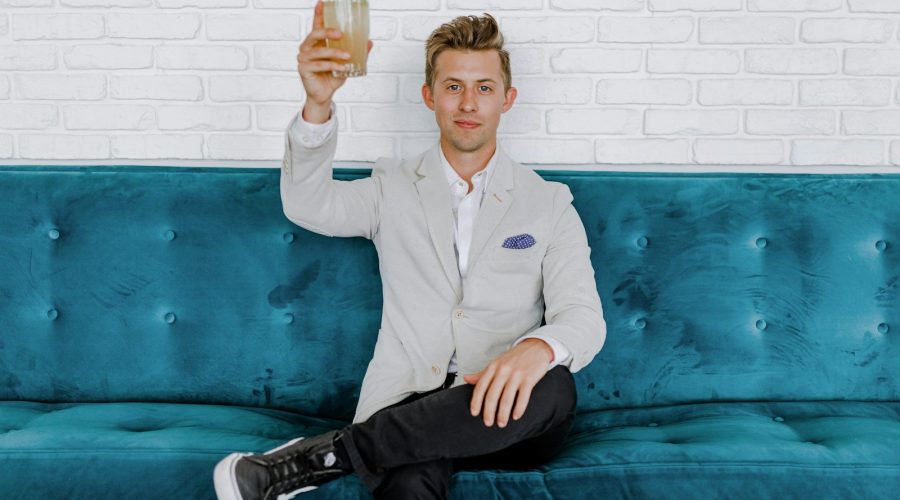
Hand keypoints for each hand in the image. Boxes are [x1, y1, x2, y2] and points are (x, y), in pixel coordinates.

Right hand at [297, 0, 373, 121]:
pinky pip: (320, 65)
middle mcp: (307, 48)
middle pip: (314, 34)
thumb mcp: (347, 63)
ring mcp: (303, 58)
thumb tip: (369, 42)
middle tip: (341, 34)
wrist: (324, 95)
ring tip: (348, 56)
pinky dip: (333, 66)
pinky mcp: (303, 69)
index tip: (322, 2)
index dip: (318, 13)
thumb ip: (357, 53)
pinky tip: (343, 69)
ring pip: (319, 51)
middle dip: (327, 31)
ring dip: (335, 53)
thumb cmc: (332, 77)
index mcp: (316, 42)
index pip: (316, 25)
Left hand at [463, 339, 553, 427]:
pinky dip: (519, 409)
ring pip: (506, 399)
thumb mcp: (496, 363)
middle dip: (489, 412)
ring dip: (503, 414)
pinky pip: (523, 397)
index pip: (481, 386)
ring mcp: (516, 374)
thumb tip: (466, 379)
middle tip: (488, 423)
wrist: (536, 347)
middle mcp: (503, 370)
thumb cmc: (514, 357)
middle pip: (492, 395)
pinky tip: (516, 416)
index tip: (474, 413)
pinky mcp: (529, 379)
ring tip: (502, 423)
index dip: (476, 401)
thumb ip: (482, 373)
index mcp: (493, 367)